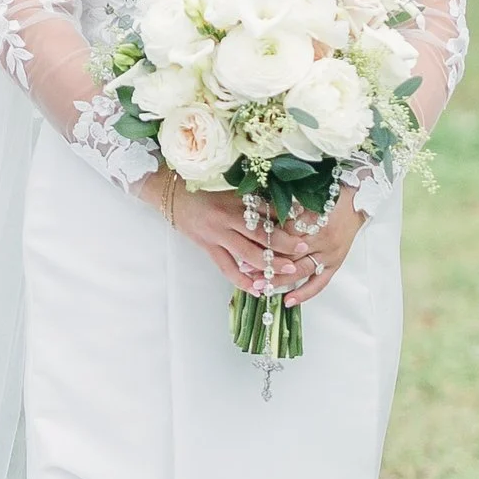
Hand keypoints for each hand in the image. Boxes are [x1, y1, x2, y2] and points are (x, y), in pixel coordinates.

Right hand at [149, 176, 358, 308]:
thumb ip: (253, 199)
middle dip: (285, 244)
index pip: (268, 210)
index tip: (308, 224)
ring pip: (247, 253)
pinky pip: (227, 267)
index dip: (289, 218)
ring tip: (287, 272)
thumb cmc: (203, 190)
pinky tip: (257, 289)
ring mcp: (217, 233)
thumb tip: (282, 211)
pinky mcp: (207, 246)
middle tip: (304, 251)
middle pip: (262, 233)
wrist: (170, 194)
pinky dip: (242, 280)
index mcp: (237, 199)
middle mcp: (228, 216)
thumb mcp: (230, 189)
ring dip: (269, 264)